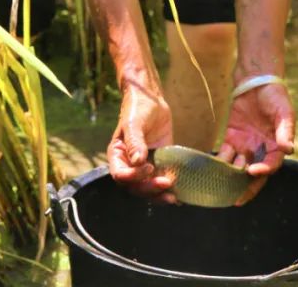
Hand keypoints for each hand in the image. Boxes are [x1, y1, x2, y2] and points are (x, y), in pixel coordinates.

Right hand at [108, 83, 174, 199]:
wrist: (151, 100)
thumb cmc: (137, 109)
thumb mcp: (134, 123)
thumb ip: (135, 142)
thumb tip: (137, 162)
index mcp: (118, 155)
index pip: (120, 175)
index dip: (133, 177)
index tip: (148, 167)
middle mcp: (129, 164)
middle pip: (135, 186)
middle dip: (150, 188)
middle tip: (166, 184)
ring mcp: (144, 165)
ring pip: (148, 187)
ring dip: (159, 194)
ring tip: (173, 198)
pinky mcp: (159, 163)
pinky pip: (161, 178)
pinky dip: (169, 188)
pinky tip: (180, 194)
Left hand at [217, 82, 294, 204]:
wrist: (257, 81)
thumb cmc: (275, 97)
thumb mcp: (284, 113)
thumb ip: (285, 131)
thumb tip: (289, 149)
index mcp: (276, 147)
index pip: (270, 165)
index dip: (262, 171)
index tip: (252, 172)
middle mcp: (261, 150)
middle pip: (253, 173)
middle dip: (245, 187)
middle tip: (235, 200)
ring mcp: (245, 145)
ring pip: (237, 166)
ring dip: (229, 178)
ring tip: (220, 188)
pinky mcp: (231, 138)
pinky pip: (224, 154)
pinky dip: (218, 162)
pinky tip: (210, 171)